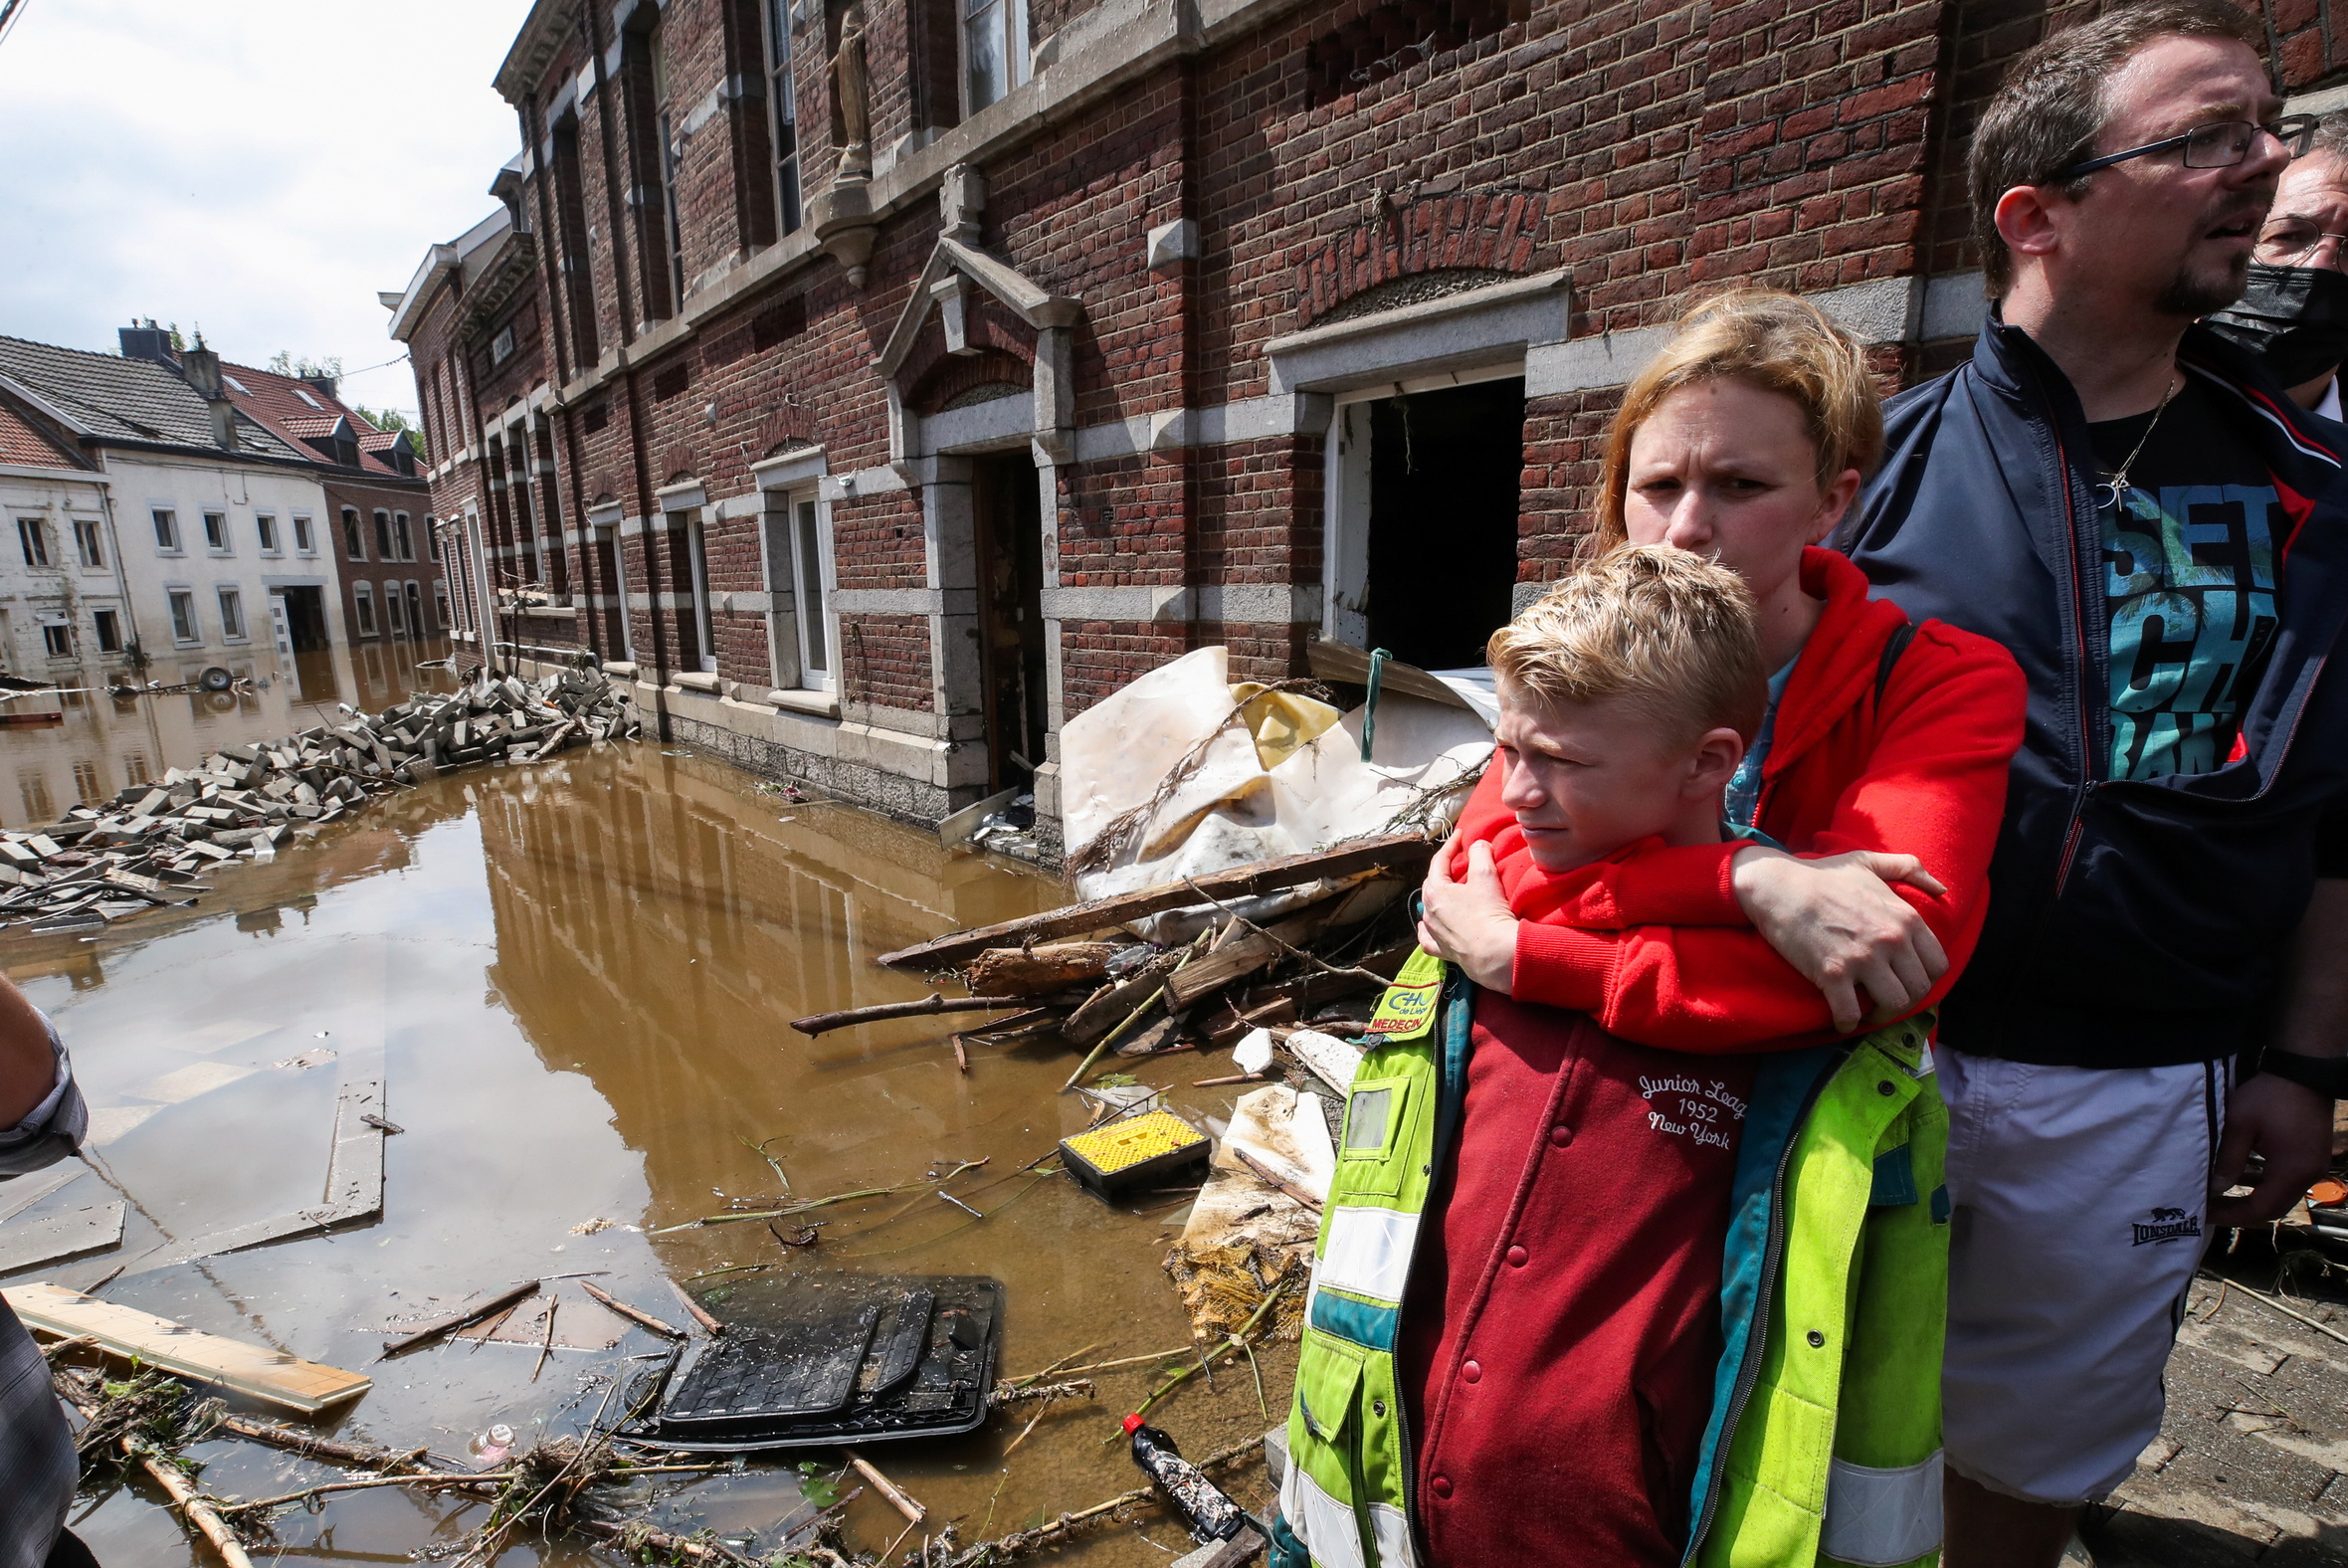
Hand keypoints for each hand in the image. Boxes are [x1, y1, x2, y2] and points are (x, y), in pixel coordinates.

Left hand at [1417, 837, 1517, 992]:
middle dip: (1445, 871)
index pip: (1439, 861)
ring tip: (1450, 891)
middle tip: (1459, 862)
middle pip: (1433, 884)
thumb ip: (1480, 854)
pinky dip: (1428, 929)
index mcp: (1435, 891)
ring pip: (1429, 909)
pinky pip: (1428, 937)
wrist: (1494, 954)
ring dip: (1438, 897)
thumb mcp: (1486, 876)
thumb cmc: (1489, 913)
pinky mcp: (1442, 950)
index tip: (1461, 835)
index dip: (1451, 845)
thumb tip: (1477, 845)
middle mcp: (1429, 912)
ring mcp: (1434, 932)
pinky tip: (1429, 926)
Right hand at [1731, 847, 1949, 1032]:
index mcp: (1905, 917)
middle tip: (1886, 999)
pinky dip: (1847, 1023)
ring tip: (1868, 1011)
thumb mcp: (1870, 861)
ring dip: (1882, 1014)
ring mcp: (1862, 958)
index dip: (1925, 978)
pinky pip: (1850, 1013)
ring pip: (1894, 1005)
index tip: (1906, 980)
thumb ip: (1910, 867)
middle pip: (1919, 990)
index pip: (1938, 965)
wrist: (1778, 884)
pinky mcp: (1832, 973)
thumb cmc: (1823, 874)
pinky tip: (1841, 1020)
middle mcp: (1891, 940)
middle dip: (1906, 1000)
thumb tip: (1941, 889)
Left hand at [2209, 1073, 2334, 1227]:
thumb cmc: (2270, 1096)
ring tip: (2221, 1197)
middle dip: (2241, 1211)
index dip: (2232, 1216)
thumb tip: (2216, 1188)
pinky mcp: (2312, 1156)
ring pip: (2281, 1195)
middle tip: (2211, 1209)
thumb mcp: (2240, 1125)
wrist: (2304, 1072)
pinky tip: (2244, 1177)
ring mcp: (2314, 1167)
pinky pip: (2288, 1180)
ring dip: (2253, 1198)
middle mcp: (2309, 1175)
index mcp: (2292, 1171)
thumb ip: (2228, 1159)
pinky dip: (2265, 1183)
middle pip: (2273, 1208)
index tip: (2205, 1215)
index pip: (2261, 1209)